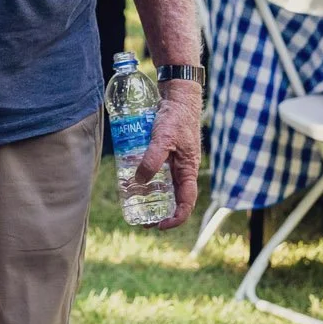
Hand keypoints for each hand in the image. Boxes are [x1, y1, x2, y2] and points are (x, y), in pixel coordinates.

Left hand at [133, 79, 201, 227]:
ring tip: (136, 203)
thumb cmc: (175, 118)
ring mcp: (175, 162)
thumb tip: (139, 182)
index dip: (175, 219)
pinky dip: (148, 179)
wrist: (177, 97)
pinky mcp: (166, 153)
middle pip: (175, 199)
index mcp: (188, 171)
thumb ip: (152, 160)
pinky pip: (158, 172)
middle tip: (143, 220)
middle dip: (161, 213)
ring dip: (153, 198)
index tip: (160, 226)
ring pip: (165, 187)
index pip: (186, 204)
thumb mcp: (163, 140)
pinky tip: (134, 178)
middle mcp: (183, 170)